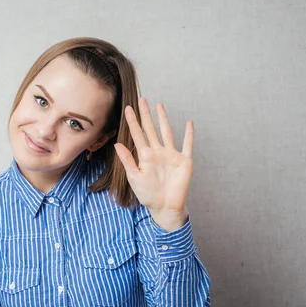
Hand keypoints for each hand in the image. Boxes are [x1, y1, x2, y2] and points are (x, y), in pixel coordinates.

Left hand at [114, 97, 193, 215]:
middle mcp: (158, 152)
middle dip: (146, 115)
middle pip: (151, 129)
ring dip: (163, 119)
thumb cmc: (148, 195)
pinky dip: (189, 134)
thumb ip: (127, 160)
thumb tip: (116, 144)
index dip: (132, 122)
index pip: (137, 135)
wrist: (165, 207)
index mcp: (145, 156)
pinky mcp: (184, 161)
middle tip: (142, 99)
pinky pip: (187, 144)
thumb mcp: (134, 177)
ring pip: (167, 132)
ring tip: (159, 106)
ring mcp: (171, 155)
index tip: (127, 109)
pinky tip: (188, 123)